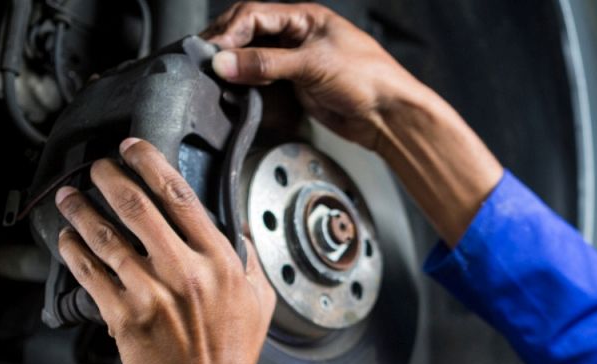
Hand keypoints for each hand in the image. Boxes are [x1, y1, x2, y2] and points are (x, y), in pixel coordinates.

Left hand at [55, 138, 276, 363]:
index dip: (151, 165)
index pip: (181, 198)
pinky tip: (67, 238)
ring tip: (71, 196)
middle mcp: (185, 272)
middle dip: (109, 177)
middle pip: (137, 207)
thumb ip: (251, 263)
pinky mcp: (124, 316)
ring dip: (82, 209)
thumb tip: (241, 233)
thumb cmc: (233, 353)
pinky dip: (74, 250)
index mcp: (220, 263)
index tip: (134, 149)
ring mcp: (152, 293)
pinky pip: (89, 272)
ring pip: (106, 236)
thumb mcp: (260, 302)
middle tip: (97, 167)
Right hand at [202, 2, 416, 149]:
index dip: (230, 31)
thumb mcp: (312, 65)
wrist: (390, 116)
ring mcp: (298, 62)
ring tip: (216, 77)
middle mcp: (299, 36)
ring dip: (236, 67)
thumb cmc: (368, 79)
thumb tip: (225, 62)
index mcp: (305, 18)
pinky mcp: (299, 87)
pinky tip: (238, 90)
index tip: (213, 51)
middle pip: (251, 34)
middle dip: (228, 46)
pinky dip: (249, 85)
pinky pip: (265, 81)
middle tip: (206, 62)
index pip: (255, 15)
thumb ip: (266, 64)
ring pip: (256, 58)